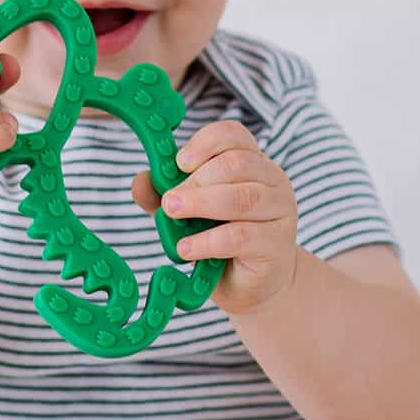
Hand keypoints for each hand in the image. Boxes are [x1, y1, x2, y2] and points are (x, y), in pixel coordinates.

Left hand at [131, 120, 298, 315]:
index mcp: (252, 161)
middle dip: (197, 181)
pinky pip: (242, 236)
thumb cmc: (219, 238)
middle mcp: (272, 180)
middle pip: (236, 164)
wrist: (251, 284)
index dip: (204, 143)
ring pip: (242, 197)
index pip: (234, 135)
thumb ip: (163, 193)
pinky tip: (186, 248)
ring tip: (173, 213)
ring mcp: (280, 212)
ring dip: (201, 203)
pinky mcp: (277, 245)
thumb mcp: (187, 212)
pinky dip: (208, 241)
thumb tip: (139, 180)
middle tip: (170, 200)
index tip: (179, 163)